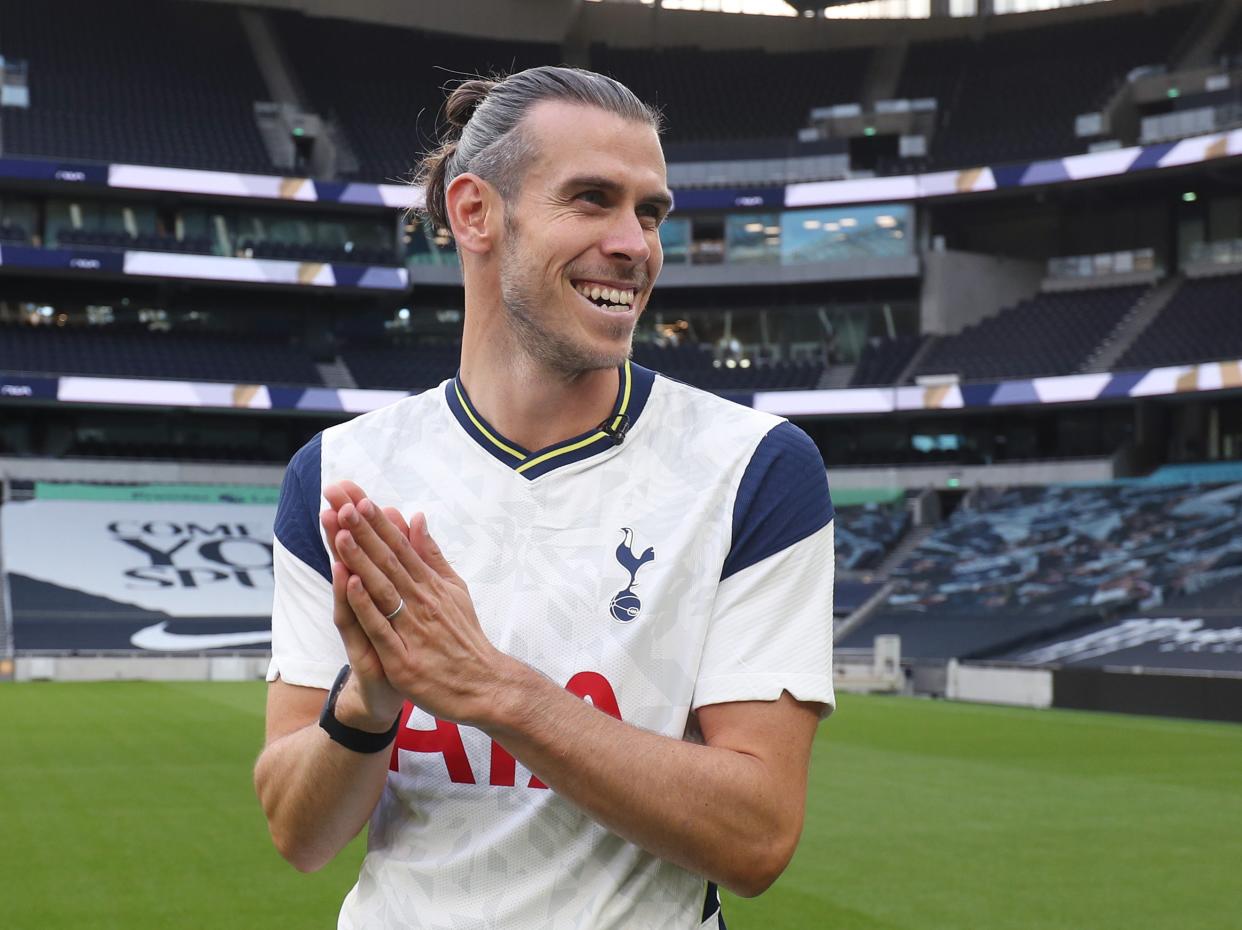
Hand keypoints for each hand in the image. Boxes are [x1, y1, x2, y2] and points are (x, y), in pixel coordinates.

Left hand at [328, 486, 510, 726]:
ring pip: (383, 588)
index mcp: (431, 585)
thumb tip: (418, 518)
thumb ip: (433, 555)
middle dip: (363, 530)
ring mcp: (413, 629)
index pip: (401, 548)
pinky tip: (352, 584)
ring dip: (361, 558)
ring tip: (341, 531)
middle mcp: (423, 601)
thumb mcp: (454, 590)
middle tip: (341, 501)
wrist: (485, 686)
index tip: (358, 498)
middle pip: (388, 560)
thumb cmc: (464, 638)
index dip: (378, 523)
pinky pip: (382, 628)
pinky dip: (367, 605)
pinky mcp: (403, 658)